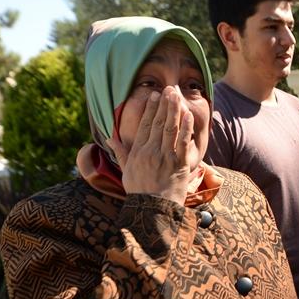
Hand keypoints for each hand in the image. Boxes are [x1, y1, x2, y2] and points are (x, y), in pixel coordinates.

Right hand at [109, 87, 194, 204]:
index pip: (144, 126)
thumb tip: (110, 138)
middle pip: (157, 123)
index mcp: (138, 152)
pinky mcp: (178, 164)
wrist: (152, 209)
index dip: (149, 109)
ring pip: (169, 129)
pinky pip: (182, 143)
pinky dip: (185, 129)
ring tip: (176, 96)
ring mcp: (165, 157)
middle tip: (167, 89)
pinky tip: (188, 116)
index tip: (153, 96)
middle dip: (163, 105)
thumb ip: (120, 152)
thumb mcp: (126, 170)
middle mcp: (150, 151)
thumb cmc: (139, 191)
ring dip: (173, 111)